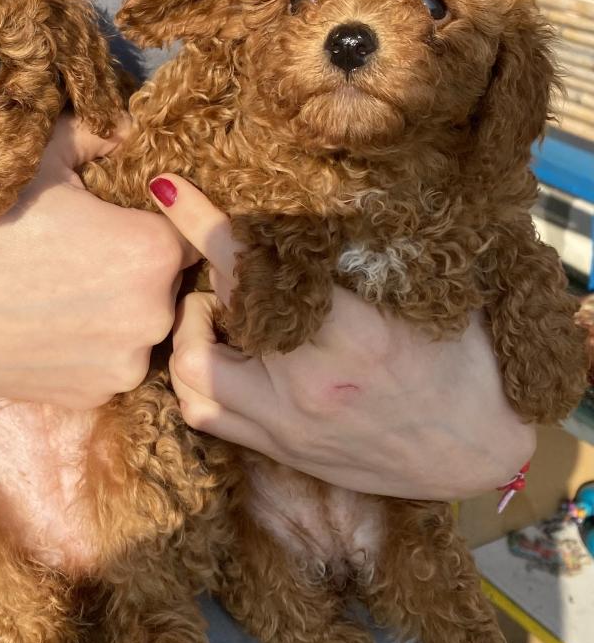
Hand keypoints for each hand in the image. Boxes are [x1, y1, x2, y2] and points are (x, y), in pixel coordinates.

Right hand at [0, 118, 193, 406]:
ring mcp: (121, 367)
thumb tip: (124, 131)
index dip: (145, 221)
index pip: (181, 233)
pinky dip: (86, 348)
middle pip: (163, 285)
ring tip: (55, 292)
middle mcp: (153, 317)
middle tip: (77, 255)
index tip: (112, 219)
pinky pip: (105, 364)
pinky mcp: (89, 400)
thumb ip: (96, 138)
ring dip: (113, 312)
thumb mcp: (41, 159)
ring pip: (137, 329)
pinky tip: (40, 326)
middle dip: (133, 269)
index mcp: (152, 252)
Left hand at [149, 174, 534, 499]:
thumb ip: (354, 263)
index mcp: (354, 335)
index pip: (256, 268)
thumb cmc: (460, 363)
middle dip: (205, 284)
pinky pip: (205, 415)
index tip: (168, 190)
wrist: (474, 452)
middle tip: (226, 269)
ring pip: (191, 375)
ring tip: (218, 316)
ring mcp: (287, 424)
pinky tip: (218, 356)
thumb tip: (295, 214)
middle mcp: (308, 385)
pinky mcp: (279, 450)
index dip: (203, 224)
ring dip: (189, 335)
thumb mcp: (419, 300)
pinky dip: (195, 379)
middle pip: (210, 321)